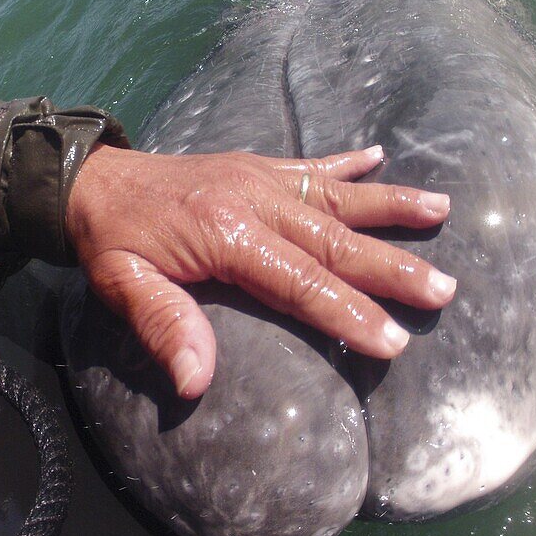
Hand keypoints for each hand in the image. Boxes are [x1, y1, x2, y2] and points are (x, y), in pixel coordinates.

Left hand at [66, 144, 454, 399]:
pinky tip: (380, 154)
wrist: (91, 181)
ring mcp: (257, 177)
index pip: (297, 281)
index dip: (347, 312)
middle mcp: (251, 199)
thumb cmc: (110, 241)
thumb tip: (196, 381)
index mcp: (223, 234)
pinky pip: (309, 163)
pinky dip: (346, 161)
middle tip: (445, 289)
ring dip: (389, 204)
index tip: (395, 339)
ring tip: (443, 208)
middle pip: (332, 238)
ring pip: (335, 195)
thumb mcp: (123, 286)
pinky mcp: (254, 165)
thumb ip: (162, 327)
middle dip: (391, 267)